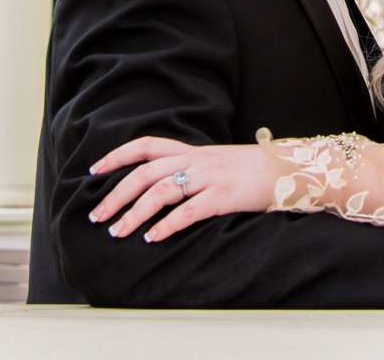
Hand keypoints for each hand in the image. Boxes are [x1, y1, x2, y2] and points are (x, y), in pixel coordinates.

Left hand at [86, 136, 274, 242]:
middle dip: (116, 194)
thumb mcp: (217, 162)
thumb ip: (192, 169)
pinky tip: (152, 237)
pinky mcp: (224, 196)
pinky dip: (167, 225)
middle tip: (97, 216)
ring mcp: (209, 178)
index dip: (117, 156)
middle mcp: (196, 161)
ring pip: (161, 192)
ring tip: (118, 232)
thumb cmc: (253, 169)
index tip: (94, 171)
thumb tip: (163, 184)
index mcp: (192, 151)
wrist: (289, 169)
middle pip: (145, 173)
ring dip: (134, 213)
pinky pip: (188, 211)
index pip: (146, 145)